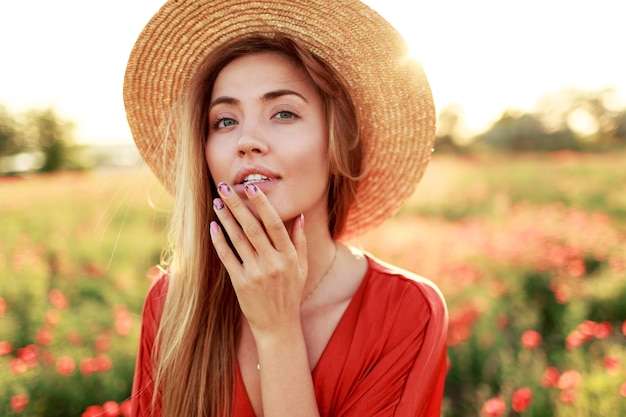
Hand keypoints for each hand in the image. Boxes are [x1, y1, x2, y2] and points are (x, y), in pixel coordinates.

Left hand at [209, 182, 307, 335]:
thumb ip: (300, 241)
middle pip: (253, 227)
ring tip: (217, 202)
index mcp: (289, 256)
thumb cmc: (290, 294)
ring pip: (238, 239)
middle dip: (238, 205)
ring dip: (226, 218)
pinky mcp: (241, 284)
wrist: (278, 326)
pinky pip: (228, 257)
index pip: (275, 224)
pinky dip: (219, 241)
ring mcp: (256, 273)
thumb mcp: (301, 268)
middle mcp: (273, 263)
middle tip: (225, 187)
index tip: (252, 187)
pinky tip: (213, 227)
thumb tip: (298, 216)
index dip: (263, 204)